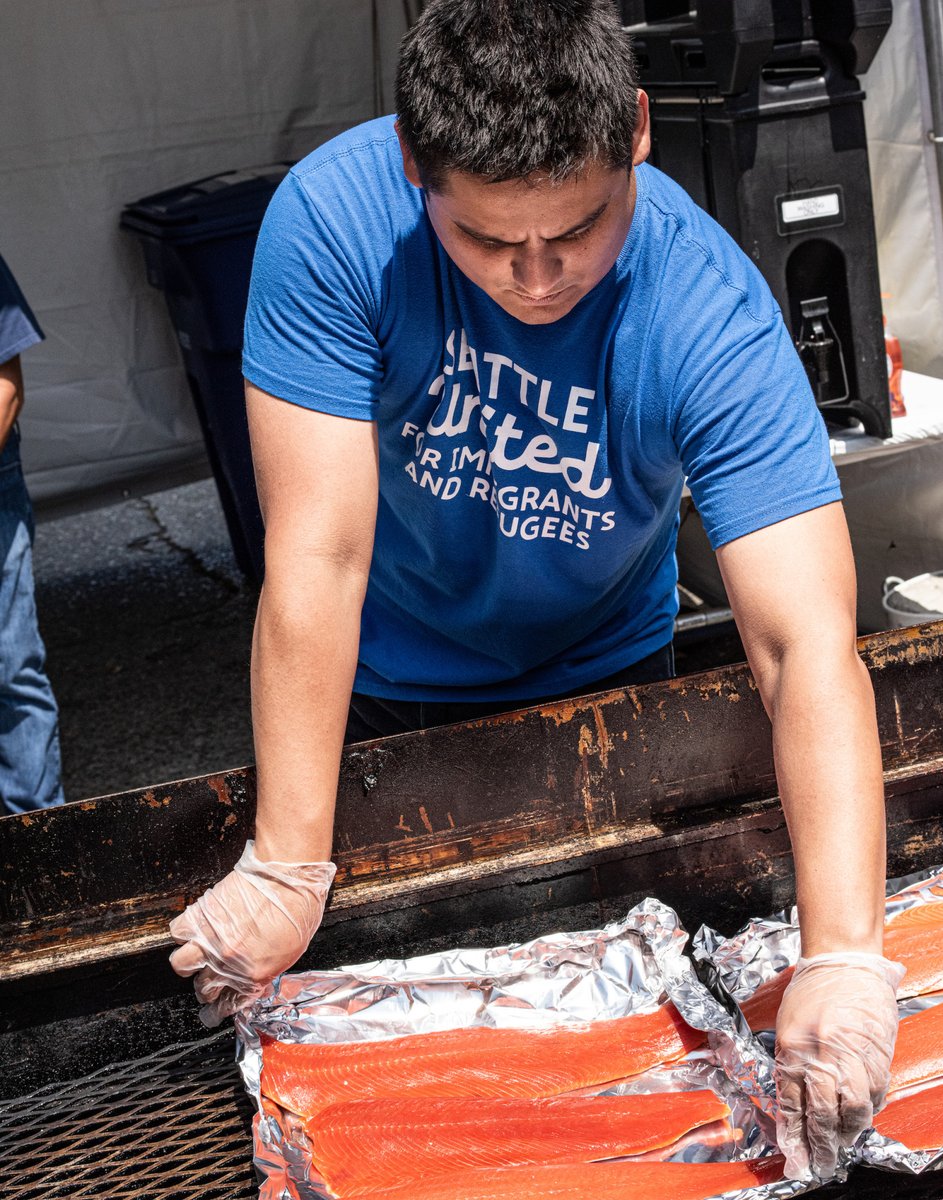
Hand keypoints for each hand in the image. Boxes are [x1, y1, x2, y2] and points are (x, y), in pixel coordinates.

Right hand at [169, 840, 335, 1026]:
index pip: (227, 1005)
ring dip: (188, 962)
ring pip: (181, 965)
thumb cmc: (297, 909)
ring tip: (196, 954)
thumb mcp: (290, 953)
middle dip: (206, 986)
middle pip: (203, 989)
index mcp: (254, 976)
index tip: (213, 1010)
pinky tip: (194, 929)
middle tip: (209, 977)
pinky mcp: (201, 916)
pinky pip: (178, 932)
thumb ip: (266, 970)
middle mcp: (228, 963)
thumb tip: (254, 977)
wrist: (288, 877)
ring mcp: (211, 940)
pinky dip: (183, 932)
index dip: (218, 1010)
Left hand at [774, 952, 904, 1180]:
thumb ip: (791, 1064)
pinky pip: (875, 1093)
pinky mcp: (877, 1052)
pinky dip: (867, 1111)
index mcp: (792, 1046)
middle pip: (821, 1113)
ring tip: (841, 1144)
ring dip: (847, 1133)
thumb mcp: (787, 1025)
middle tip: (820, 1164)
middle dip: (820, 1145)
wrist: (843, 961)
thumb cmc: (810, 990)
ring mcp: (852, 1053)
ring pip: (852, 1109)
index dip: (794, 1137)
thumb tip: (794, 1107)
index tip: (795, 1159)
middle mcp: (821, 1052)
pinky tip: (860, 1119)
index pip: (791, 1103)